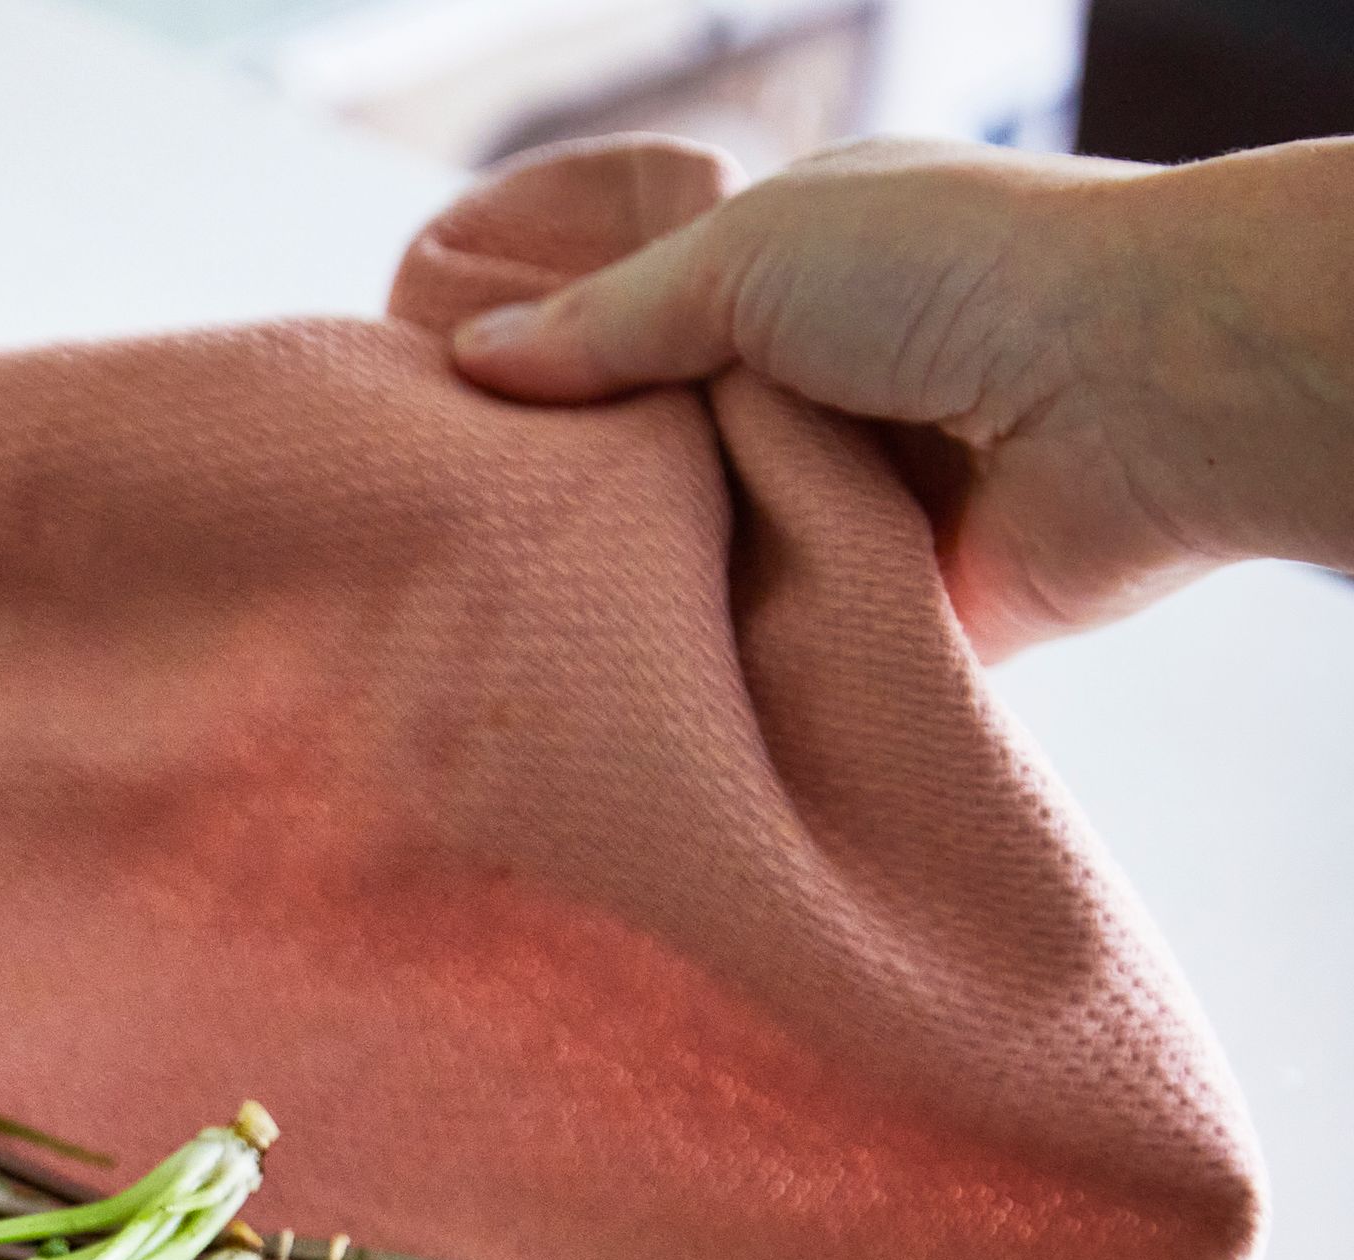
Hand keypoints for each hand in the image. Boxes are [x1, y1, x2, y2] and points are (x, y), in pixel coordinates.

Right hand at [448, 136, 1353, 655]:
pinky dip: (710, 670)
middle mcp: (817, 398)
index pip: (636, 333)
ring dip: (636, 585)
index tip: (443, 423)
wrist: (1137, 394)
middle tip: (451, 537)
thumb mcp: (747, 253)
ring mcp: (849, 512)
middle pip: (653, 462)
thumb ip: (606, 319)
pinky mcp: (881, 619)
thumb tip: (474, 359)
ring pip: (697, 565)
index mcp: (792, 284)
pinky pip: (764, 655)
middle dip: (573, 494)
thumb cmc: (963, 277)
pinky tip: (612, 686)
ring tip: (503, 619)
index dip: (546, 374)